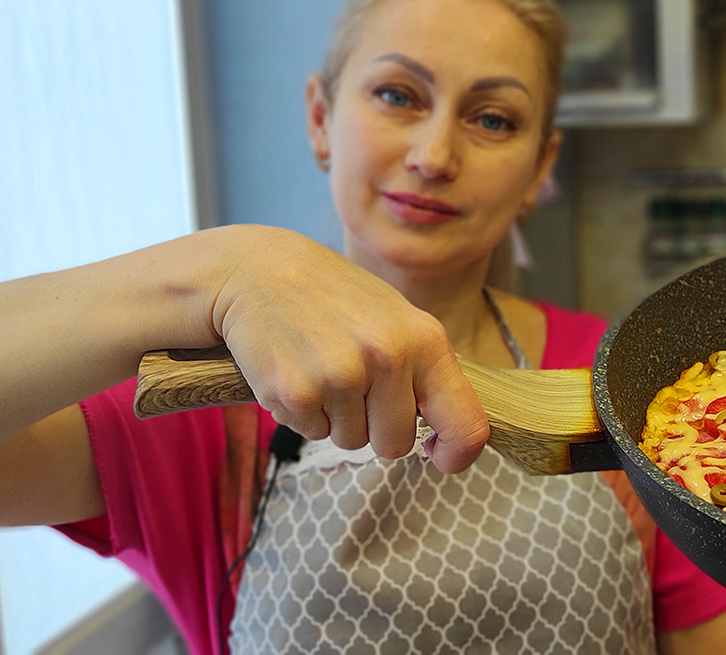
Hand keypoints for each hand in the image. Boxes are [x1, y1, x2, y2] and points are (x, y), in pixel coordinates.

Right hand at [210, 227, 487, 472]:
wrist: (258, 270)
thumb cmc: (335, 298)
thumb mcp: (397, 319)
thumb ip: (425, 371)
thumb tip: (452, 434)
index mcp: (426, 339)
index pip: (466, 425)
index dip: (456, 455)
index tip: (437, 455)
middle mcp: (388, 358)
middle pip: (396, 445)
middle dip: (375, 429)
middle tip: (353, 384)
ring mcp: (340, 376)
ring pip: (351, 441)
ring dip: (335, 417)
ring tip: (320, 366)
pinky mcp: (295, 393)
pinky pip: (311, 433)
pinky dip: (303, 413)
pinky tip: (295, 368)